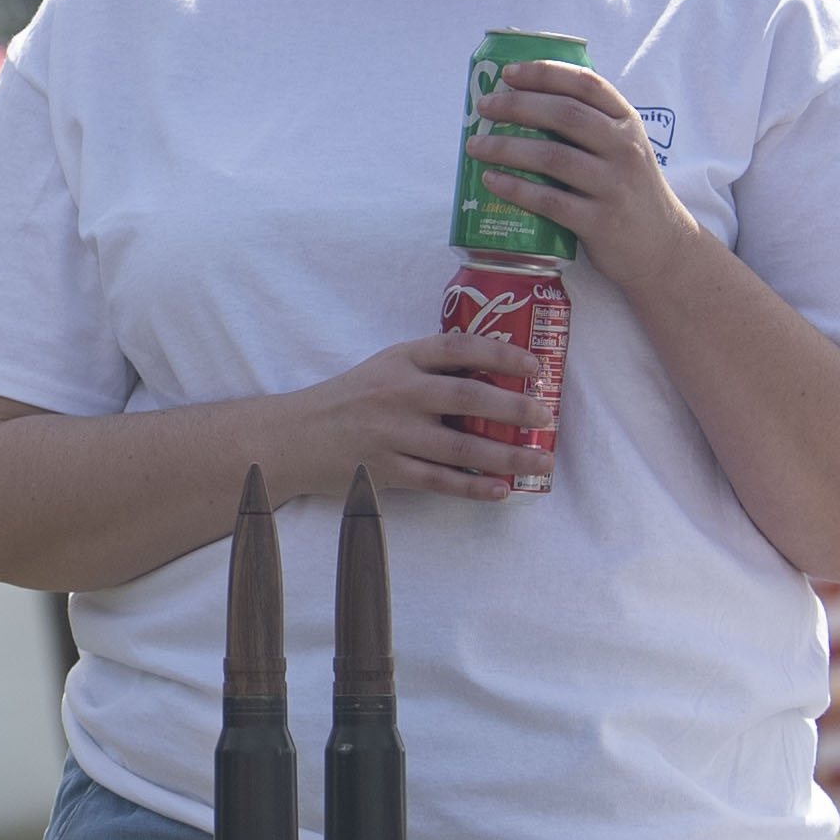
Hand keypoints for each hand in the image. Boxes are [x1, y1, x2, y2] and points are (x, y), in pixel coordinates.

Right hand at [266, 334, 552, 504]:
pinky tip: (501, 491)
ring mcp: (391, 434)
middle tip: (545, 416)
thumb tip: (496, 377)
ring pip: (460, 448)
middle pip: (465, 398)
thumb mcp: (385, 368)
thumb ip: (430, 368)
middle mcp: (397, 393)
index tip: (535, 366)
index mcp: (400, 360)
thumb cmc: (349, 400)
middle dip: (512, 408)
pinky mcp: (386, 470)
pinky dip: (473, 488)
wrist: (294, 437)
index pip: (457, 348)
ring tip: (540, 461)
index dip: (501, 354)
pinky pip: (439, 482)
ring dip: (506, 456)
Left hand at [464, 57, 694, 278]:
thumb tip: (521, 104)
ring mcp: (614, 186)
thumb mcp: (623, 149)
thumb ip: (589, 126)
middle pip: (564, 115)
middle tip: (483, 106)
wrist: (663, 246)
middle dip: (517, 106)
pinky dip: (516, 188)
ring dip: (507, 148)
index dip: (544, 73)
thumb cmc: (629, 190)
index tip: (508, 72)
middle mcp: (624, 149)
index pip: (586, 84)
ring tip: (476, 145)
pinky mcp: (600, 223)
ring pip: (552, 157)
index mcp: (627, 123)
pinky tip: (491, 180)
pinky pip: (549, 201)